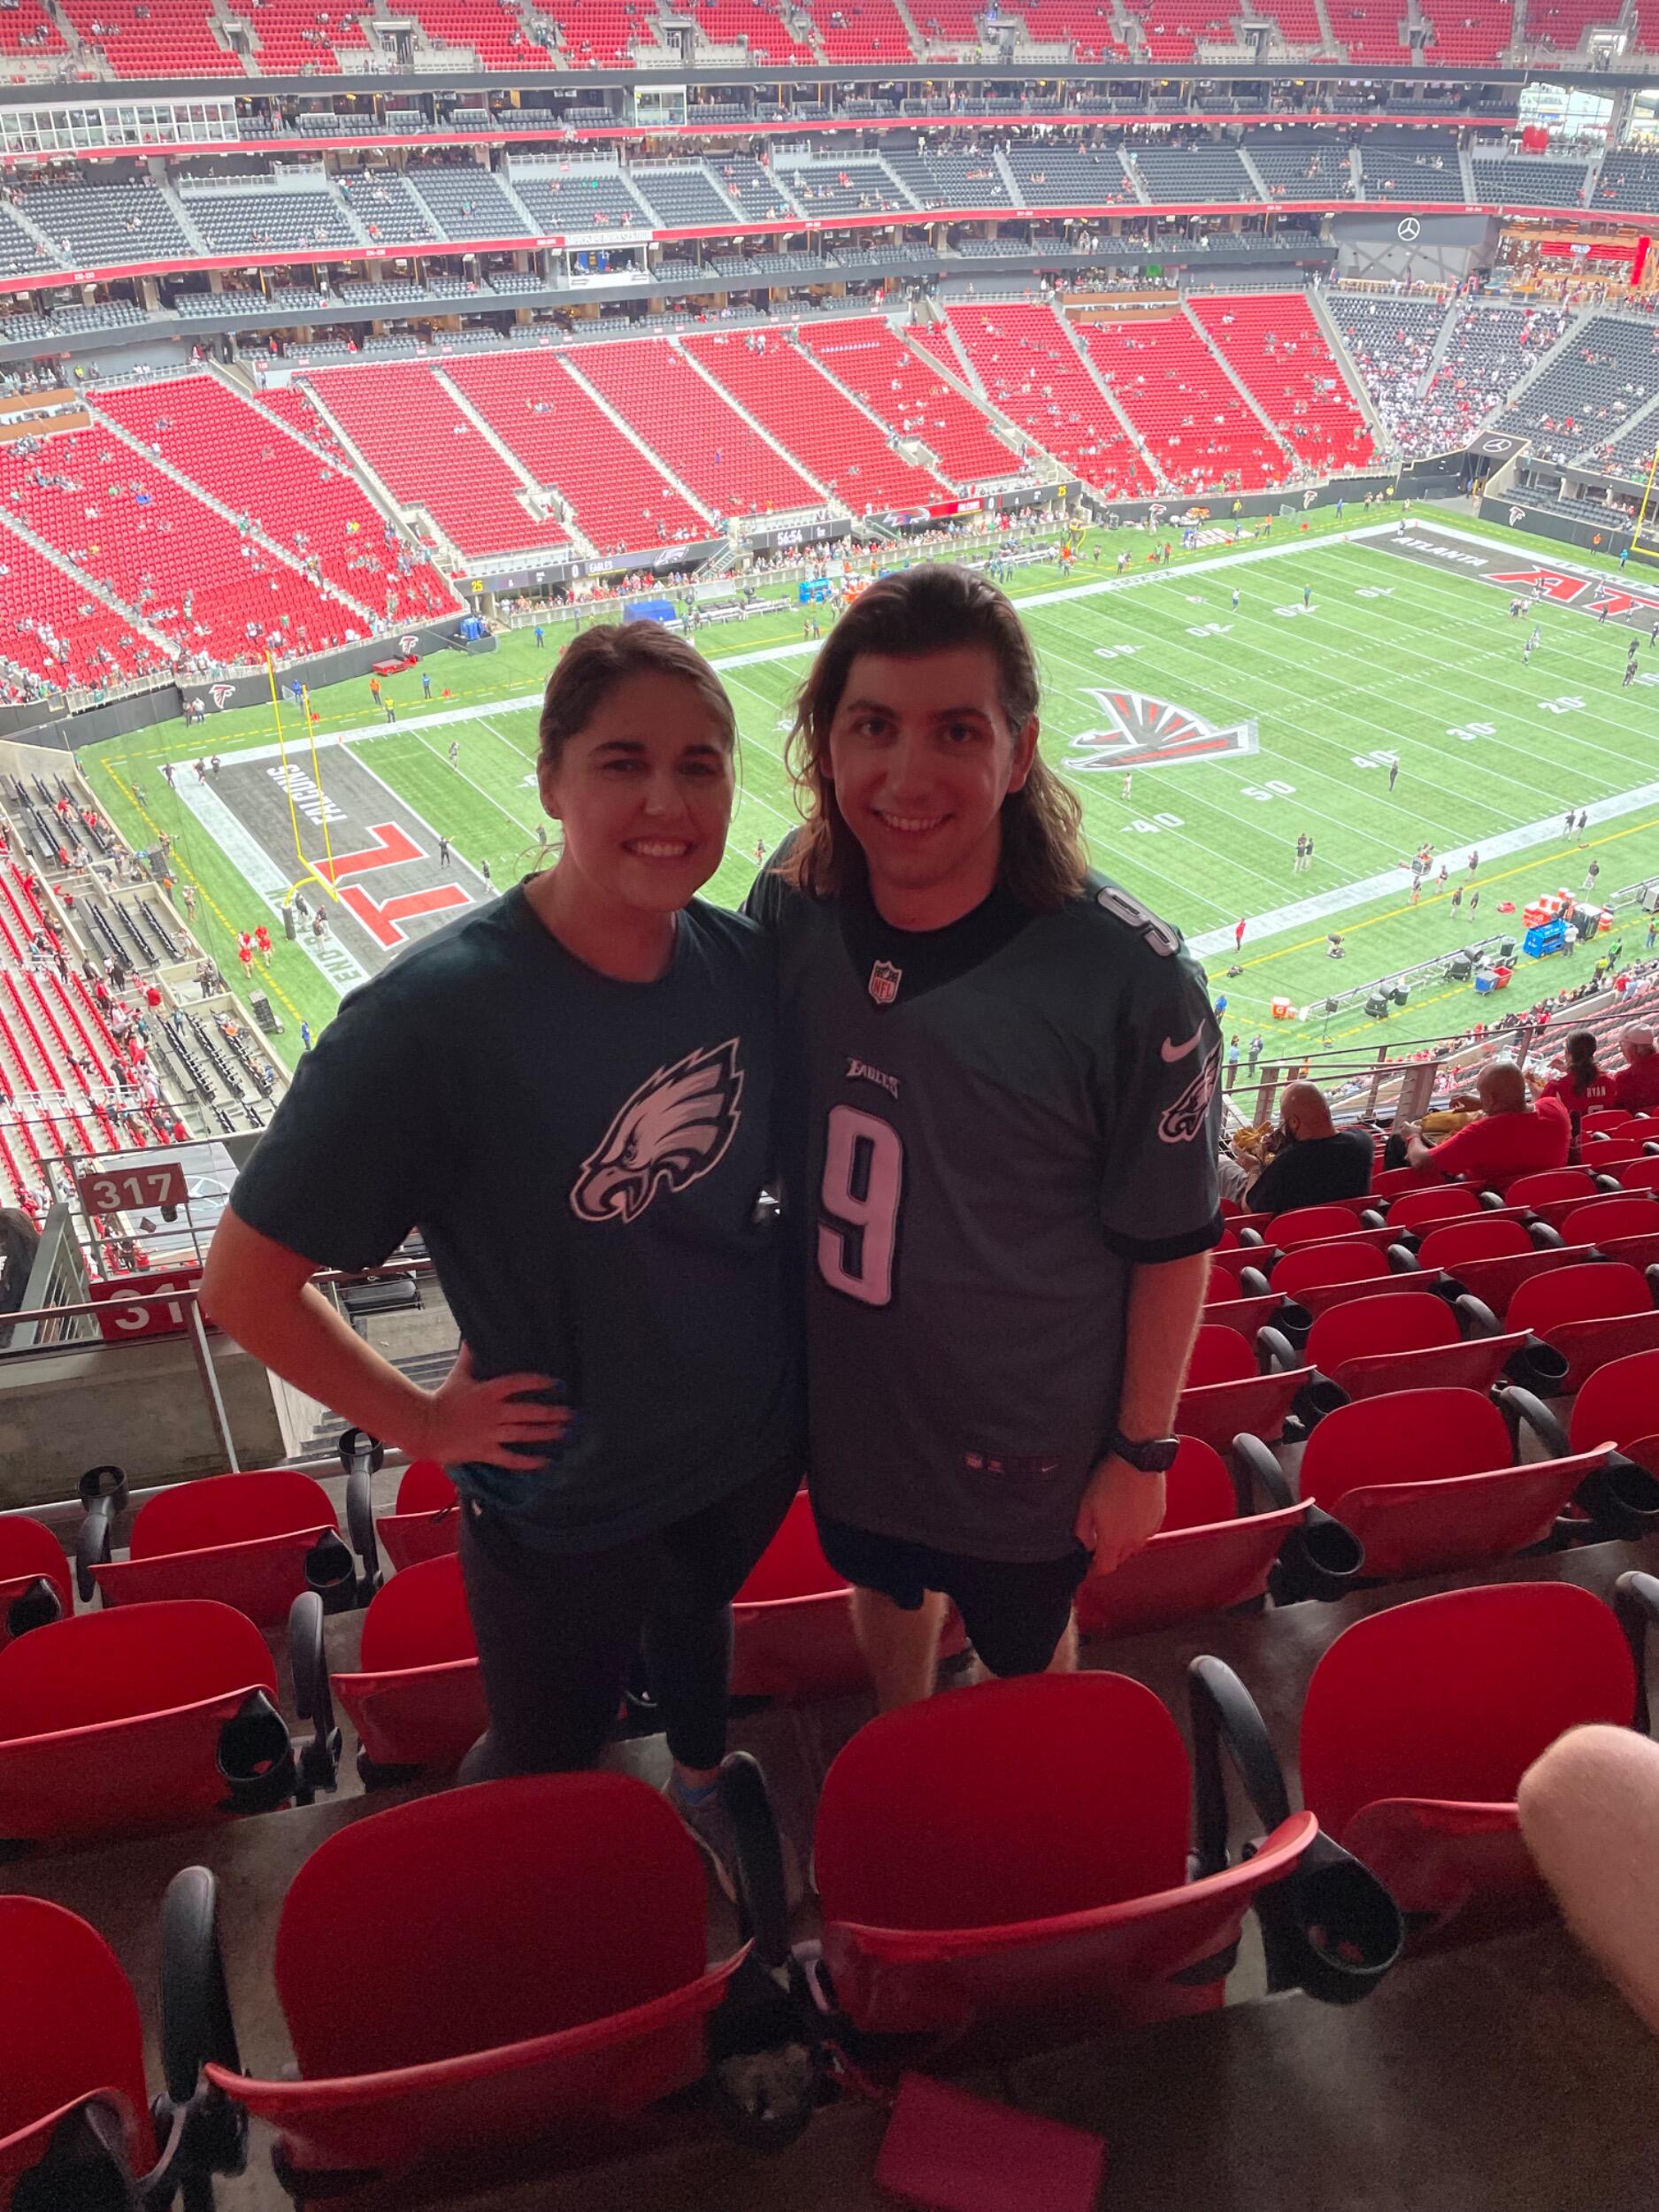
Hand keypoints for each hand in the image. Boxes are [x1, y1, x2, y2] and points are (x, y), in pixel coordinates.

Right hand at [412, 1344, 574, 1470]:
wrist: (425, 1428)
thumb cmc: (442, 1399)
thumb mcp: (458, 1375)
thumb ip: (468, 1356)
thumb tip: (470, 1335)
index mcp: (488, 1391)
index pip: (519, 1382)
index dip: (539, 1381)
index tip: (556, 1383)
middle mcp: (494, 1412)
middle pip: (529, 1411)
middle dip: (552, 1412)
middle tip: (571, 1413)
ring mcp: (491, 1433)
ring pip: (524, 1433)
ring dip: (546, 1433)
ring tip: (564, 1432)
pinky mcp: (486, 1451)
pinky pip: (511, 1459)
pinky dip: (529, 1462)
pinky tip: (545, 1461)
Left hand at [1074, 1455, 1165, 1576]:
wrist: (1139, 1460)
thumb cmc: (1111, 1479)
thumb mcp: (1086, 1503)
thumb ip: (1083, 1529)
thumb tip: (1086, 1543)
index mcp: (1114, 1541)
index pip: (1105, 1568)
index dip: (1095, 1569)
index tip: (1090, 1564)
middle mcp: (1134, 1541)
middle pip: (1120, 1558)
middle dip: (1109, 1553)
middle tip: (1099, 1537)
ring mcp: (1149, 1529)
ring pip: (1134, 1545)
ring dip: (1124, 1541)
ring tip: (1115, 1519)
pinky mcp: (1158, 1518)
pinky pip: (1145, 1531)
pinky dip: (1137, 1528)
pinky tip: (1129, 1511)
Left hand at [1397, 1121, 1419, 1142]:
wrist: (1413, 1140)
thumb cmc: (1416, 1132)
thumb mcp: (1419, 1127)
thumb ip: (1417, 1126)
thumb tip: (1417, 1126)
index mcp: (1406, 1125)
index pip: (1404, 1122)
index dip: (1407, 1123)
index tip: (1410, 1125)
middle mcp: (1403, 1129)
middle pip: (1404, 1127)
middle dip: (1407, 1128)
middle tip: (1411, 1130)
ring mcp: (1402, 1134)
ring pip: (1404, 1132)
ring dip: (1406, 1132)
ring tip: (1411, 1134)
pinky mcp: (1402, 1138)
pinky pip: (1404, 1136)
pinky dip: (1406, 1136)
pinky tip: (1410, 1137)